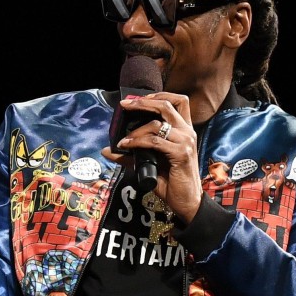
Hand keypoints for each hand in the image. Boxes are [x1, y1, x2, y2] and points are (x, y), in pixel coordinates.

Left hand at [100, 92, 202, 223]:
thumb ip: (131, 155)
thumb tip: (108, 150)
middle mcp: (187, 132)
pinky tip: (126, 146)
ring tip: (123, 140)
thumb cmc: (171, 181)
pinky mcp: (181, 154)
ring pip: (157, 124)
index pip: (177, 101)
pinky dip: (137, 142)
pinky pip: (154, 141)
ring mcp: (186, 142)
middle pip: (167, 104)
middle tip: (125, 106)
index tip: (136, 99)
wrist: (187, 201)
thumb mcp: (149, 164)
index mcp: (184, 130)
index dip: (157, 95)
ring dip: (136, 131)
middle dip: (143, 102)